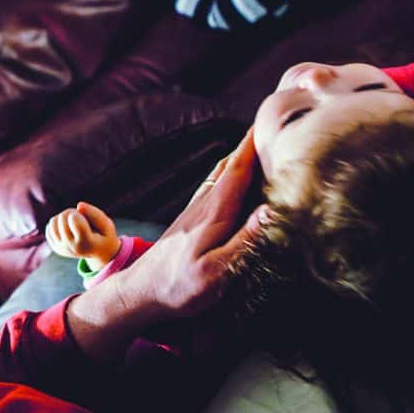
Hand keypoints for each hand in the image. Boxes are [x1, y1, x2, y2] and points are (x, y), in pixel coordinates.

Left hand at [45, 202, 119, 271]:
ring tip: (74, 223)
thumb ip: (96, 214)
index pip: (73, 219)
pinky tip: (68, 228)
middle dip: (71, 213)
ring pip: (53, 222)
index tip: (86, 219)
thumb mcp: (107, 225)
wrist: (99, 254)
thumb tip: (79, 205)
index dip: (79, 213)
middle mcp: (70, 247)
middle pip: (62, 218)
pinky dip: (57, 224)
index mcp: (85, 243)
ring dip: (63, 217)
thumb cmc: (104, 236)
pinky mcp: (55, 247)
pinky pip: (49, 227)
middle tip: (81, 219)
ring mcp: (61, 248)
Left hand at [66, 130, 266, 360]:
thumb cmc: (179, 288)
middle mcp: (204, 207)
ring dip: (241, 158)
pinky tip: (234, 178)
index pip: (238, 171)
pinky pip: (215, 188)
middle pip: (231, 167)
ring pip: (222, 176)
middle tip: (273, 123)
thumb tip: (270, 210)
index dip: (254, 145)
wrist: (140, 293)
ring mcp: (195, 212)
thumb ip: (244, 242)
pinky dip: (230, 175)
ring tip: (261, 145)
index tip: (270, 119)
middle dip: (251, 145)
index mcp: (214, 215)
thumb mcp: (216, 273)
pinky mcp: (191, 222)